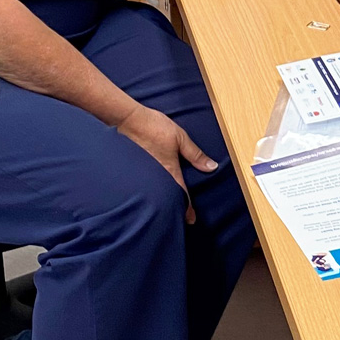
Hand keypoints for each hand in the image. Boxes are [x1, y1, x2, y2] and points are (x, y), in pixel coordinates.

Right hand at [116, 105, 218, 222]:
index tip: (191, 219)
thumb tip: (211, 167)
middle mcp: (156, 176)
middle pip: (167, 197)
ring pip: (155, 193)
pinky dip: (149, 192)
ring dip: (161, 201)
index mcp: (169, 170)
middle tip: (179, 218)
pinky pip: (144, 186)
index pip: (181, 193)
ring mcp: (144, 175)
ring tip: (166, 210)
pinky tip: (150, 194)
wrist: (128, 120)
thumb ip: (195, 154)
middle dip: (173, 208)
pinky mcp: (134, 171)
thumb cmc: (154, 127)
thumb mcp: (180, 138)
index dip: (187, 208)